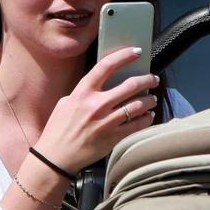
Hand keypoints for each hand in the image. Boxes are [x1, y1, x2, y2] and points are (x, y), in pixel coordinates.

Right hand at [35, 47, 158, 172]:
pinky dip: (146, 118)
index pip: (106, 66)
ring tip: (152, 99)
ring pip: (138, 105)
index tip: (136, 52)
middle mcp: (96, 105)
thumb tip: (99, 85)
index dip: (124, 56)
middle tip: (153, 79)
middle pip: (130, 85)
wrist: (56, 157)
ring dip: (149, 100)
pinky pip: (137, 125)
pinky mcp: (113, 137)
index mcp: (82, 93)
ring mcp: (106, 122)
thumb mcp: (65, 103)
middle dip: (147, 79)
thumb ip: (83, 92)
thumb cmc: (58, 130)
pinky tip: (148, 116)